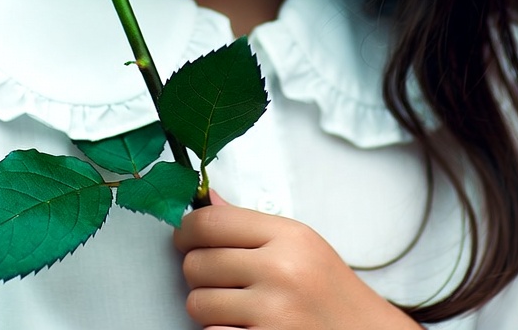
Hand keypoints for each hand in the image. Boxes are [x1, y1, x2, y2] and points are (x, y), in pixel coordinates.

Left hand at [173, 193, 420, 329]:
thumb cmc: (332, 292)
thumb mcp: (302, 245)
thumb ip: (251, 225)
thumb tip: (206, 200)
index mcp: (288, 237)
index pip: (211, 222)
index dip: (186, 230)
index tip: (184, 238)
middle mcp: (280, 271)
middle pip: (197, 263)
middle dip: (198, 272)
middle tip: (218, 278)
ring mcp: (272, 313)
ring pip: (197, 303)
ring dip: (208, 307)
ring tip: (235, 306)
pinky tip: (243, 326)